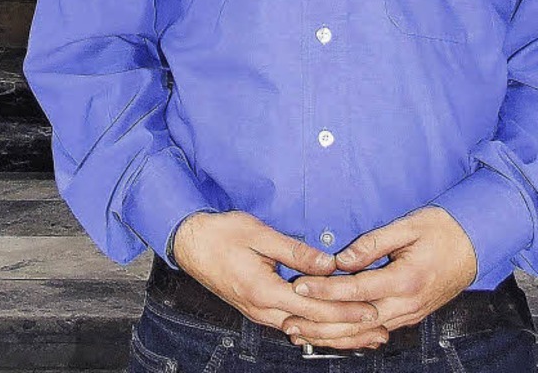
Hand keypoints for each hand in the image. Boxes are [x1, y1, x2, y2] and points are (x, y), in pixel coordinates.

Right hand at [172, 211, 387, 348]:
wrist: (190, 244)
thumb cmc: (222, 233)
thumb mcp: (258, 234)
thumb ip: (294, 250)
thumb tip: (328, 263)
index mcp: (265, 291)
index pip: (314, 308)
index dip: (345, 310)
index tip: (371, 310)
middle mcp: (263, 310)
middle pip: (313, 327)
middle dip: (349, 330)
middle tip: (380, 329)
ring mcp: (260, 313)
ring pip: (304, 331)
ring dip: (335, 334)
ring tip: (364, 336)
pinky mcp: (259, 309)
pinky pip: (292, 325)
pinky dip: (316, 329)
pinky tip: (331, 330)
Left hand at [280, 207, 477, 351]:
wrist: (476, 243)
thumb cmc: (442, 229)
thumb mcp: (408, 226)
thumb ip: (373, 243)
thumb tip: (342, 259)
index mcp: (404, 280)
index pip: (355, 290)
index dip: (324, 289)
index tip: (299, 285)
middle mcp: (406, 304)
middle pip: (356, 321)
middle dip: (320, 323)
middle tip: (290, 322)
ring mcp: (410, 313)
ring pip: (365, 332)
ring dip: (333, 336)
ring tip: (304, 334)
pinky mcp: (411, 315)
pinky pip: (377, 331)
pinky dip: (353, 336)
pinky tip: (335, 337)